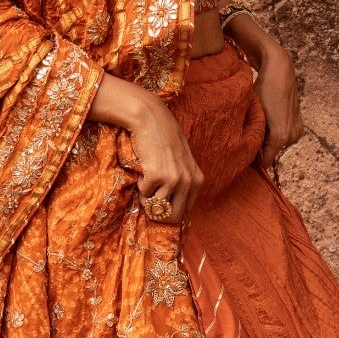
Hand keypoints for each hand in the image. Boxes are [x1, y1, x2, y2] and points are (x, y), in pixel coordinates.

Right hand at [88, 74, 204, 222]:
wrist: (152, 120)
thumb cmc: (164, 141)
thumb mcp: (182, 163)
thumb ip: (183, 183)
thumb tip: (171, 211)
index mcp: (197, 181)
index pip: (186, 213)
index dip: (170, 212)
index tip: (161, 206)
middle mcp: (188, 182)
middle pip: (173, 217)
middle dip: (159, 214)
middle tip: (150, 201)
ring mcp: (173, 180)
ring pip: (157, 207)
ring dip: (147, 197)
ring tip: (147, 180)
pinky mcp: (157, 176)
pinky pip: (144, 193)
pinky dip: (140, 184)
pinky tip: (144, 169)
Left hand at [253, 43, 302, 168]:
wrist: (280, 70)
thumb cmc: (263, 89)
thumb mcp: (253, 112)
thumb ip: (251, 133)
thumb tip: (244, 148)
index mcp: (280, 137)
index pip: (265, 160)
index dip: (253, 158)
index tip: (243, 155)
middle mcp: (292, 137)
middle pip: (271, 150)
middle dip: (260, 145)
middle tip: (248, 133)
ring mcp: (298, 131)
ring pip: (277, 142)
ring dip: (268, 137)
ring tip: (259, 122)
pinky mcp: (300, 124)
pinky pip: (284, 134)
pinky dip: (275, 130)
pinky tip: (269, 118)